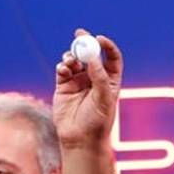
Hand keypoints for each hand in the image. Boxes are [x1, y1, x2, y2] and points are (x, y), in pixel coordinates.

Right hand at [53, 29, 122, 149]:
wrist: (80, 139)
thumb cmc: (97, 121)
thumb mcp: (103, 98)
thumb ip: (99, 76)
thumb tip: (92, 56)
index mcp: (110, 80)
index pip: (111, 57)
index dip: (106, 46)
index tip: (99, 39)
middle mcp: (94, 78)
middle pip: (91, 54)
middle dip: (85, 42)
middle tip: (80, 34)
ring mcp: (78, 81)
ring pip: (75, 60)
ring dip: (71, 55)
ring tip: (70, 61)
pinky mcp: (64, 85)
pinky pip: (62, 69)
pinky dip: (62, 65)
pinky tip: (63, 69)